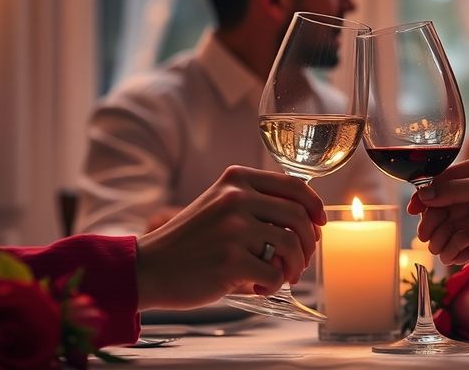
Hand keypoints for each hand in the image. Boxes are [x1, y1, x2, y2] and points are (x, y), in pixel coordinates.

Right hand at [135, 166, 325, 309]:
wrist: (149, 267)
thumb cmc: (190, 242)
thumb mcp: (219, 206)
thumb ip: (256, 205)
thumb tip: (309, 223)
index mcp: (236, 180)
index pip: (295, 185)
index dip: (315, 206)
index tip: (319, 224)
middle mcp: (236, 198)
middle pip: (299, 217)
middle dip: (309, 244)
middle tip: (299, 263)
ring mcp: (233, 228)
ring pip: (292, 246)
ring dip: (293, 267)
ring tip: (280, 277)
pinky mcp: (231, 260)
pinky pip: (274, 274)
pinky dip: (273, 286)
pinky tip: (258, 289)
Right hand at [408, 152, 468, 267]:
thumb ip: (456, 190)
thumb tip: (423, 194)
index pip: (446, 180)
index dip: (427, 195)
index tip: (413, 210)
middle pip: (446, 206)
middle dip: (436, 223)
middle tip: (427, 237)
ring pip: (454, 227)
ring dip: (446, 239)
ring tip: (445, 250)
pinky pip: (466, 245)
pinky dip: (459, 251)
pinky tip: (457, 257)